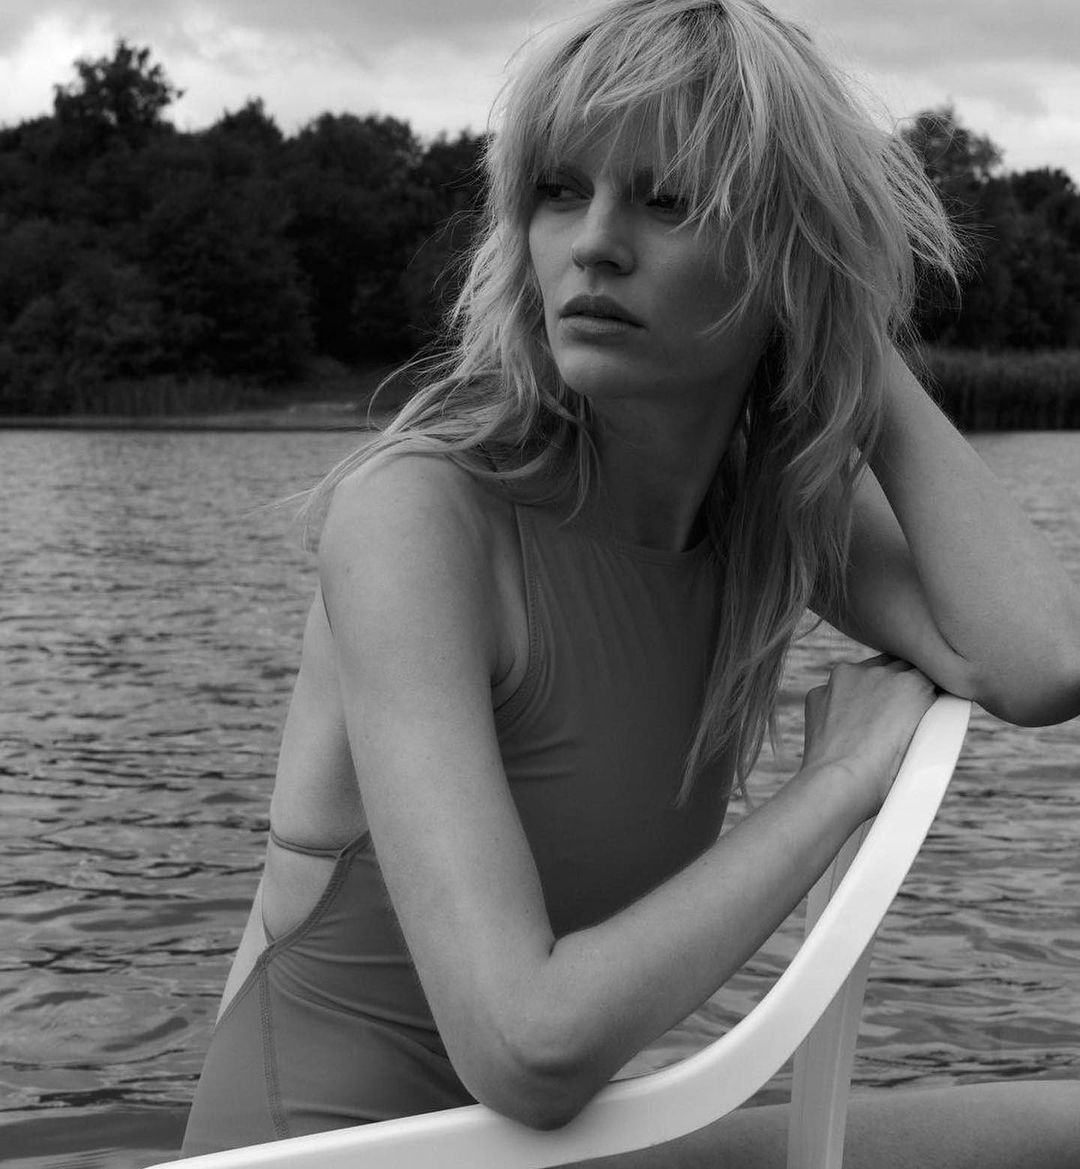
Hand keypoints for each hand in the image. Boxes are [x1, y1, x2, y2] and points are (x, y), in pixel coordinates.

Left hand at [800, 655, 936, 819]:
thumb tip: (928, 701)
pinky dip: (839, 705)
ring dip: (867, 691)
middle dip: (897, 686)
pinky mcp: (818, 692)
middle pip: (894, 667)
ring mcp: (843, 679)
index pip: (925, 670)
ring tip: (868, 727)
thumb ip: (930, 710)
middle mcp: (877, 672)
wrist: (839, 785)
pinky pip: (834, 692)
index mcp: (911, 682)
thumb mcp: (929, 744)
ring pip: (862, 675)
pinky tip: (844, 731)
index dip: (924, 686)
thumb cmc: (888, 775)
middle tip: (896, 717)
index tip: (922, 701)